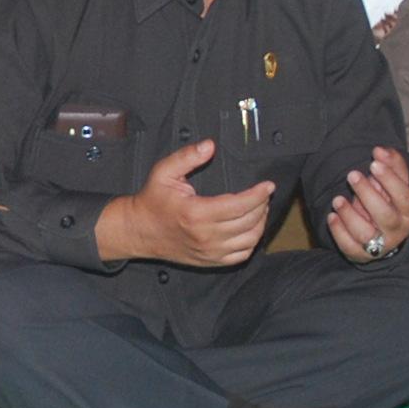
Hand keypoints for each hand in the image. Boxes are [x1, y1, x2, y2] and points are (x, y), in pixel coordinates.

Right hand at [102, 138, 275, 267]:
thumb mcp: (164, 172)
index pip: (240, 205)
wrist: (140, 231)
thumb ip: (187, 156)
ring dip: (260, 223)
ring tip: (260, 209)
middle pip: (249, 222)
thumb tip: (210, 146)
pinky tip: (251, 228)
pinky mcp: (211, 261)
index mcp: (196, 213)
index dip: (258, 195)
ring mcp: (209, 251)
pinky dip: (251, 242)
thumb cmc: (153, 201)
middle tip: (264, 194)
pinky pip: (241, 255)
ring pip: (249, 240)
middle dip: (262, 205)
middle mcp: (206, 235)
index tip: (268, 185)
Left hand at [325, 147, 408, 263]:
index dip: (390, 180)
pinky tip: (331, 216)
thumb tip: (380, 150)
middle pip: (385, 215)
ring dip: (349, 215)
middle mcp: (398, 230)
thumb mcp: (396, 182)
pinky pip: (349, 247)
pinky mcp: (361, 254)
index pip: (405, 196)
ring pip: (365, 234)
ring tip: (337, 199)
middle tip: (352, 175)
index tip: (374, 163)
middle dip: (367, 194)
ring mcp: (380, 245)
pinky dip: (338, 232)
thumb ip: (392, 164)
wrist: (388, 232)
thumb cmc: (390, 200)